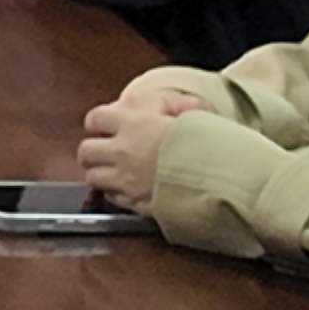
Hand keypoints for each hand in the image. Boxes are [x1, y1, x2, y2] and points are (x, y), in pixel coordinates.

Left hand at [78, 86, 202, 212]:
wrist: (222, 183)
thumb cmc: (211, 146)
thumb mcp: (199, 114)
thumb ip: (181, 105)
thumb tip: (176, 104)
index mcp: (133, 124)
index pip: (95, 119)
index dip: (100, 123)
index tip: (107, 126)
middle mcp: (122, 152)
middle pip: (86, 151)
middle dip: (93, 151)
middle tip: (106, 152)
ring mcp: (126, 181)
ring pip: (93, 178)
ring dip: (101, 174)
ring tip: (114, 173)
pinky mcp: (135, 205)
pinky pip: (113, 199)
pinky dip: (116, 194)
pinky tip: (130, 190)